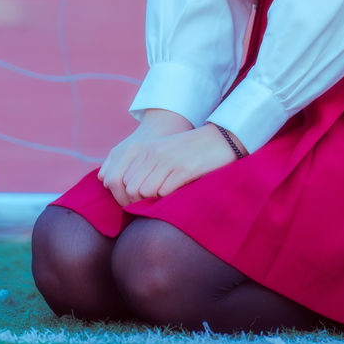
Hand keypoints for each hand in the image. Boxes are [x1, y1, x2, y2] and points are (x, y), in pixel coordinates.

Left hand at [97, 124, 239, 207]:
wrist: (220, 139)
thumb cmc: (191, 150)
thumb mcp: (163, 151)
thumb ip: (146, 167)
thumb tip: (131, 192)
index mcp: (146, 150)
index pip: (124, 181)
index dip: (131, 196)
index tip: (143, 201)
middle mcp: (154, 154)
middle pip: (132, 189)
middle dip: (140, 202)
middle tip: (154, 204)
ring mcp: (168, 161)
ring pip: (146, 192)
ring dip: (155, 199)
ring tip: (167, 197)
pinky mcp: (184, 169)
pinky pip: (165, 192)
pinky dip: (169, 197)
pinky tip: (178, 192)